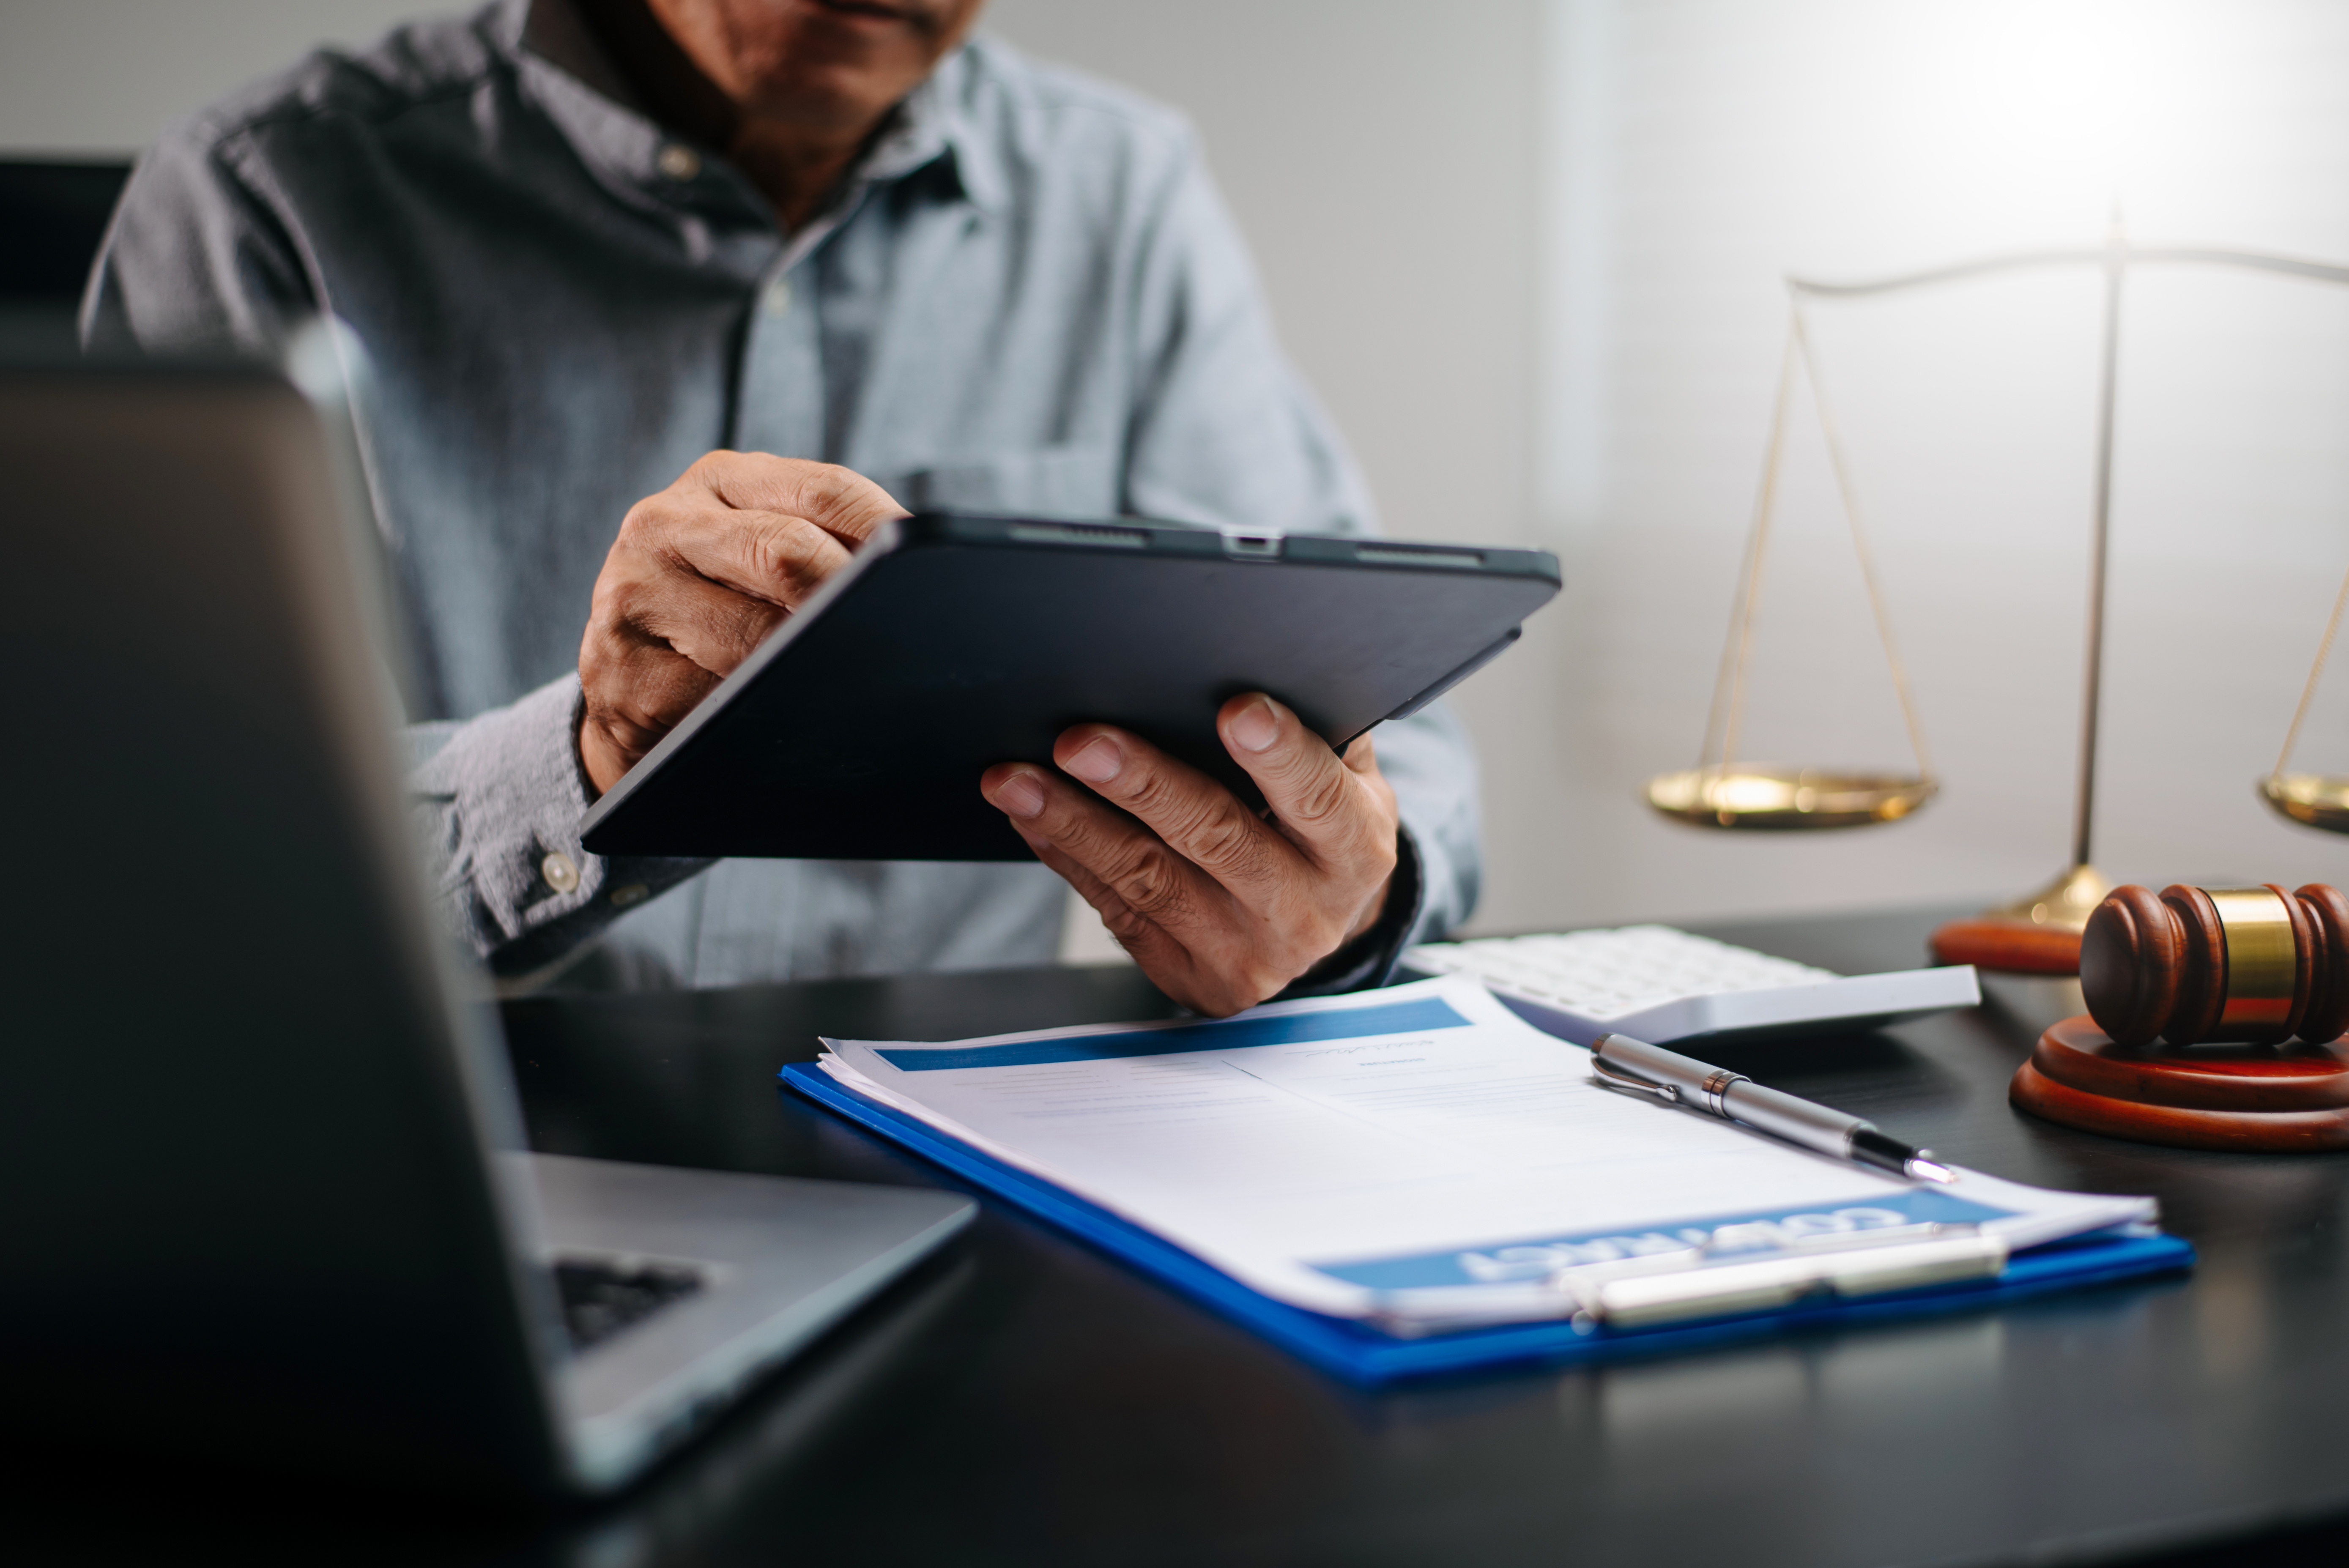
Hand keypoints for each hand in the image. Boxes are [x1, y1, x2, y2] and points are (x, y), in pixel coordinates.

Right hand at [577, 452, 905, 794]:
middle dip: (845, 600)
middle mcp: (662, 524)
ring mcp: (629, 594)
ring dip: (803, 666)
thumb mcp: (764, 562)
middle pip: (787, 553)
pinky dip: (753, 712)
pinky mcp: (618, 672)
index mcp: (717, 482)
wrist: (627, 691)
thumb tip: (916, 574)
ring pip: (752, 636)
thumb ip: (826, 548)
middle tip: (887, 636)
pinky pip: (713, 698)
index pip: (825, 489)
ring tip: (833, 681)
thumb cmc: (724, 616)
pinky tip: (767, 716)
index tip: (928, 574)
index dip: (887, 534)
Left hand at [980, 695, 1400, 1016]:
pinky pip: (1118, 911)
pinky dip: (1069, 858)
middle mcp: (1304, 910)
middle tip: (1080, 741)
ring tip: (1017, 779)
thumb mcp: (1350, 785)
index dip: (1279, 754)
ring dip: (1074, 823)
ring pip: (1148, 880)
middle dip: (1142, 785)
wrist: (1315, 931)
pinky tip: (1033, 818)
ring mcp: (1245, 953)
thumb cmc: (1321, 833)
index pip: (1319, 797)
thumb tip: (1258, 659)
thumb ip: (1319, 732)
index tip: (1237, 710)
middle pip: (1216, 838)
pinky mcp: (1192, 977)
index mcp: (1355, 850)